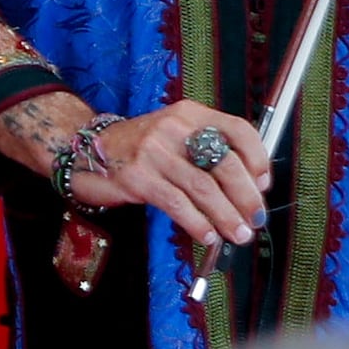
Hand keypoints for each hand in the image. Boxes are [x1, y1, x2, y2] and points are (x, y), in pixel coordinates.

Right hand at [89, 102, 270, 250]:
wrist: (86, 151)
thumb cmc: (138, 149)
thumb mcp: (174, 136)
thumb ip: (207, 152)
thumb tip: (248, 187)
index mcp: (190, 114)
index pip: (237, 129)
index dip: (257, 158)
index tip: (263, 184)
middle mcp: (174, 128)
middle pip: (224, 163)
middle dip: (246, 196)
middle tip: (256, 217)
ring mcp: (154, 151)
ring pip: (203, 188)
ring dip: (226, 215)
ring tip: (237, 233)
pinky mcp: (137, 177)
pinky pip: (176, 203)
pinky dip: (197, 223)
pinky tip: (207, 234)